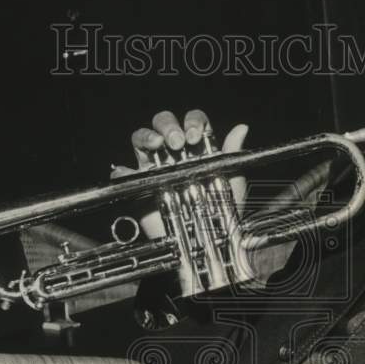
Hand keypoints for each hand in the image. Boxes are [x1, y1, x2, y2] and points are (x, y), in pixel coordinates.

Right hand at [111, 109, 248, 240]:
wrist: (205, 241)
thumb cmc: (220, 212)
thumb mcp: (232, 181)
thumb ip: (234, 152)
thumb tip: (242, 128)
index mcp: (198, 148)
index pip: (192, 121)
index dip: (192, 122)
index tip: (195, 136)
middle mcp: (174, 153)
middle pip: (163, 124)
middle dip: (168, 126)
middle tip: (177, 142)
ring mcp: (154, 168)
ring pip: (141, 139)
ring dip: (146, 136)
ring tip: (157, 145)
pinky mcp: (138, 187)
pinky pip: (123, 175)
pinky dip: (122, 171)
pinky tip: (130, 172)